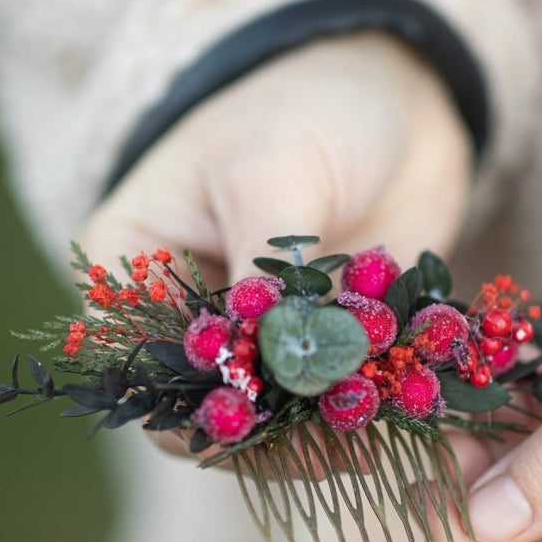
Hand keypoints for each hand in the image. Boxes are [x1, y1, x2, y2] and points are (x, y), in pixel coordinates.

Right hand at [81, 31, 470, 459]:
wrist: (396, 95)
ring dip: (324, 436)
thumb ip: (269, 276)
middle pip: (204, 411)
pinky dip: (365, 417)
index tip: (263, 418)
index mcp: (133, 268)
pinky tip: (408, 420)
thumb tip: (275, 370)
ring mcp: (253, 342)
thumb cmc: (308, 105)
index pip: (141, 368)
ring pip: (272, 423)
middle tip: (340, 447)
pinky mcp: (319, 355)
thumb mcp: (274, 172)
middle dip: (269, 436)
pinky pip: (331, 408)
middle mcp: (182, 318)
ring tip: (383, 436)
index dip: (193, 406)